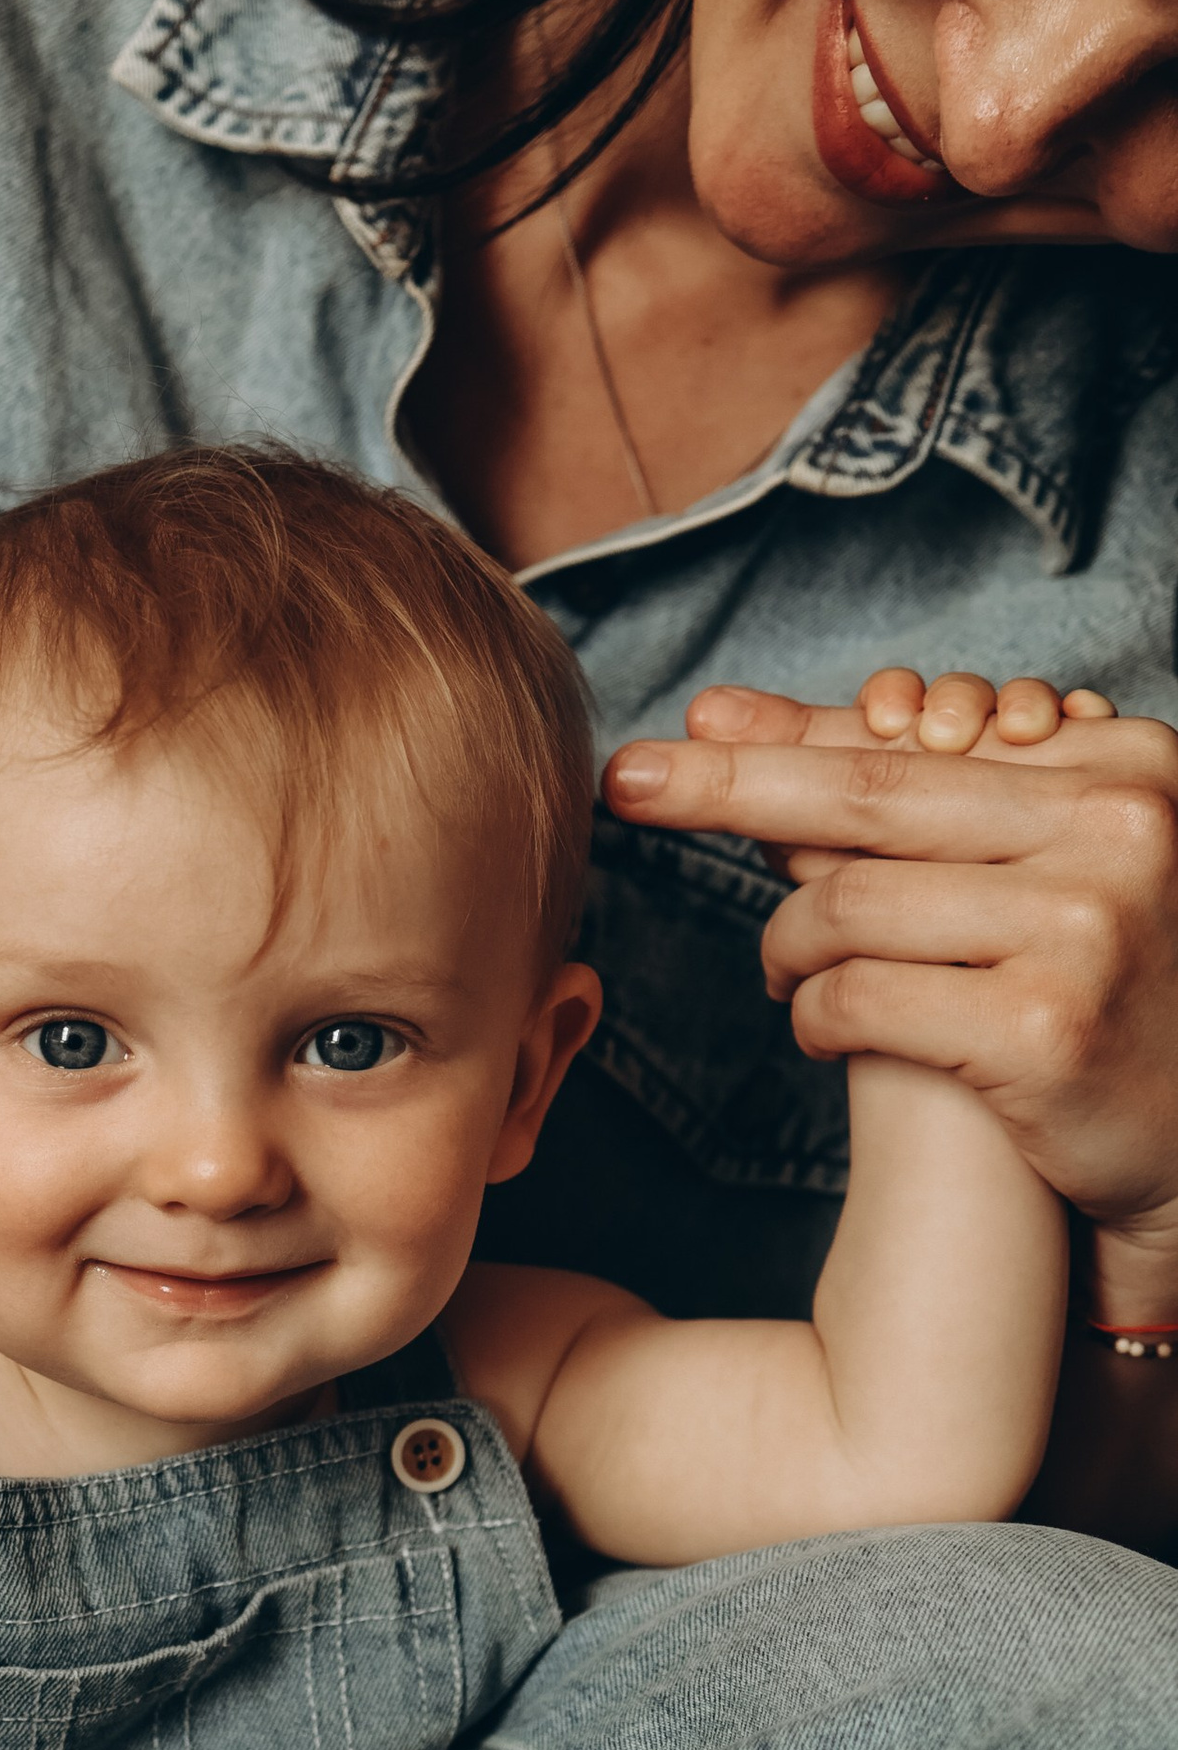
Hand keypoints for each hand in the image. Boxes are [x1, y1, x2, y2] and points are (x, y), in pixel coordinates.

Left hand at [604, 667, 1177, 1325]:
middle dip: (730, 787)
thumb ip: (915, 797)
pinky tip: (821, 1030)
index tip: (692, 725)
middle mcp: (1115, 831)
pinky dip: (815, 1016)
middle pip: (869, 800)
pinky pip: (861, 998)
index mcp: (1123, 767)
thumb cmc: (1096, 987)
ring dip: (787, 946)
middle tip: (626, 781)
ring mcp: (1083, 928)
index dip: (794, 735)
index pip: (923, 744)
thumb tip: (726, 719)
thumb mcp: (1041, 864)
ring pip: (851, 907)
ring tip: (786, 973)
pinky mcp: (1043, 1028)